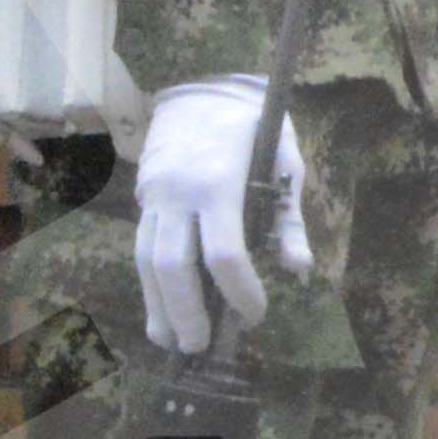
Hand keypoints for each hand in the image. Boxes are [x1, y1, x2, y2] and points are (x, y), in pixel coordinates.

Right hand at [132, 76, 315, 355]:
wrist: (204, 90)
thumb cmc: (256, 129)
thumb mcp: (286, 164)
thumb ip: (288, 220)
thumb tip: (299, 271)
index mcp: (219, 182)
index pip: (223, 252)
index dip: (239, 290)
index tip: (255, 315)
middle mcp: (177, 193)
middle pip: (172, 265)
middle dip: (185, 312)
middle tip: (200, 348)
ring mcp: (153, 197)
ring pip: (145, 262)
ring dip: (158, 307)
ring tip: (172, 342)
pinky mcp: (141, 200)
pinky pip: (139, 249)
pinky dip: (149, 285)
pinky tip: (160, 312)